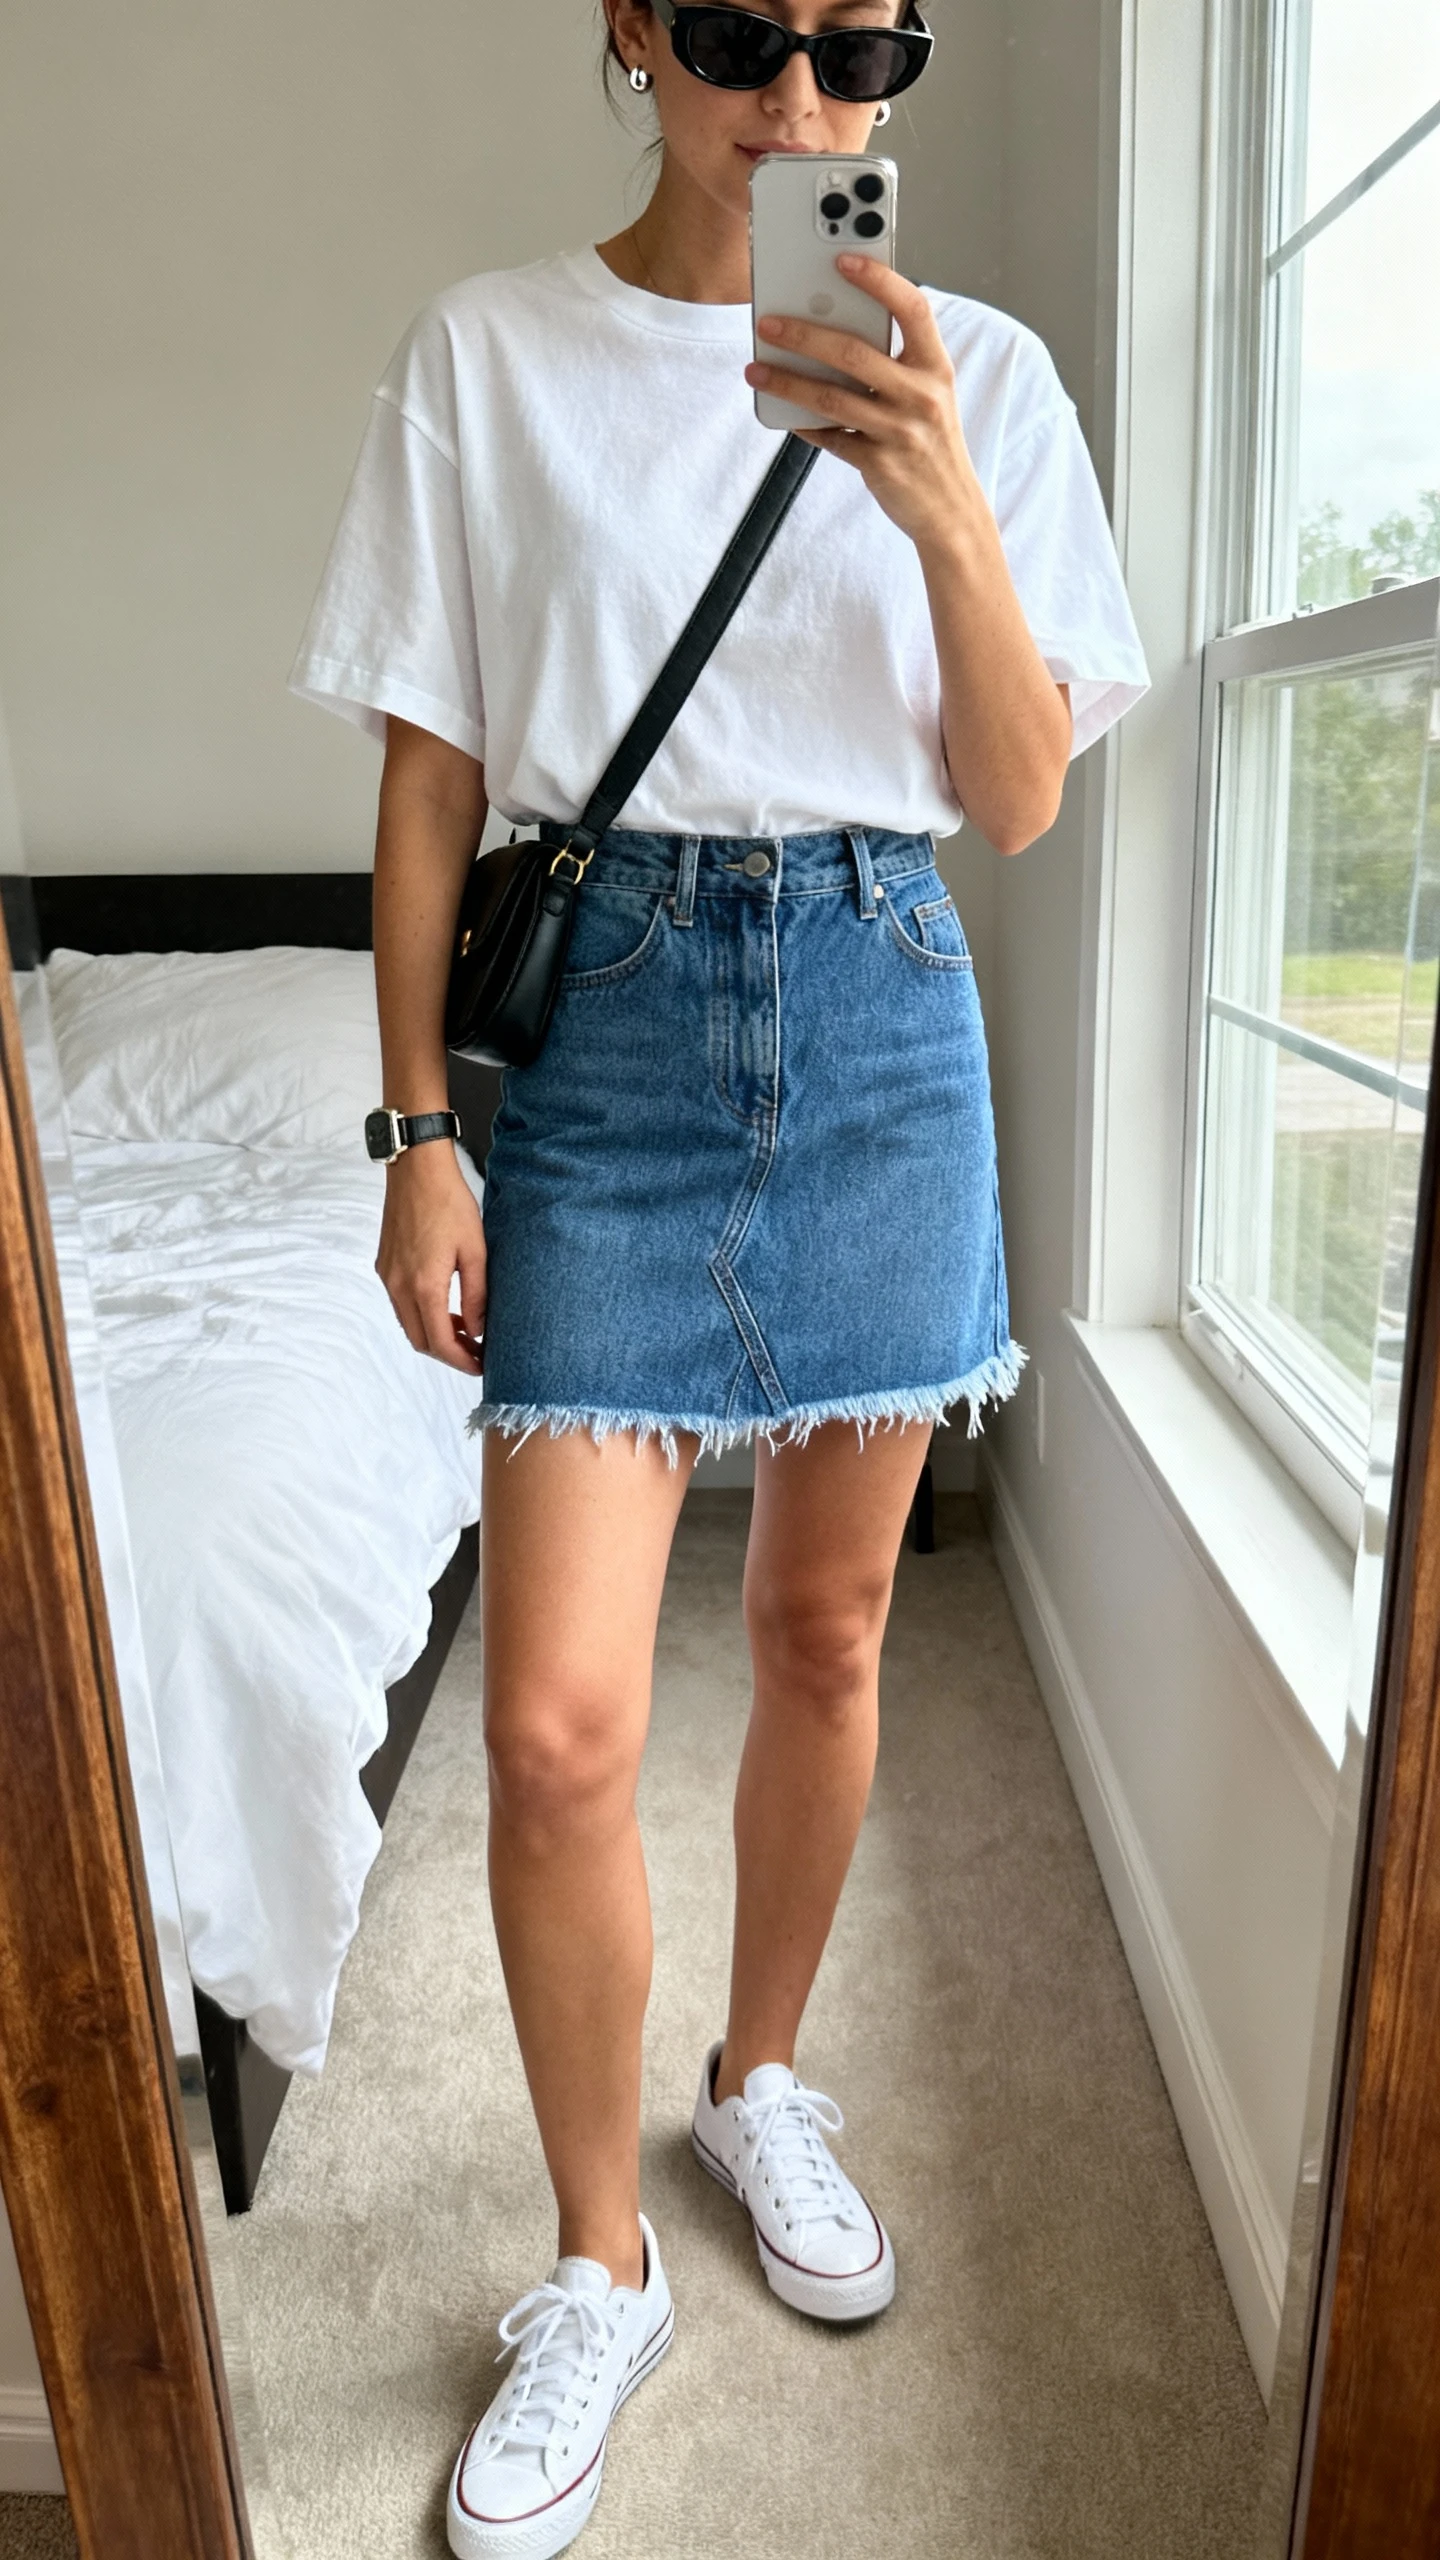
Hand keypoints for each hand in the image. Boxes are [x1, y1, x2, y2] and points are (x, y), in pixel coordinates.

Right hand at [375, 1145, 486, 1375]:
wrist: (416, 1170)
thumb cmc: (450, 1203)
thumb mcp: (476, 1251)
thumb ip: (477, 1296)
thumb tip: (478, 1330)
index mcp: (424, 1285)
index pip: (440, 1342)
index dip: (462, 1361)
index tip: (482, 1365)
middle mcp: (399, 1286)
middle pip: (421, 1340)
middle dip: (449, 1353)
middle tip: (477, 1352)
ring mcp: (387, 1276)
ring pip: (409, 1324)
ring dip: (435, 1334)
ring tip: (465, 1330)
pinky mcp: (384, 1265)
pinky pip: (400, 1304)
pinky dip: (422, 1315)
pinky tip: (444, 1306)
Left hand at [747, 258, 979, 554]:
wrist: (951, 509)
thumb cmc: (931, 441)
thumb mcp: (930, 394)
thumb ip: (895, 362)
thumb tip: (833, 328)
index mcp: (936, 367)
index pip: (912, 309)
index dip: (880, 280)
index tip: (843, 259)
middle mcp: (922, 396)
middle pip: (854, 353)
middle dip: (804, 334)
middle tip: (768, 322)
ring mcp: (900, 432)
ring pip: (831, 398)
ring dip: (786, 382)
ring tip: (755, 369)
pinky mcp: (879, 464)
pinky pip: (830, 438)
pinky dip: (803, 424)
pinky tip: (782, 414)